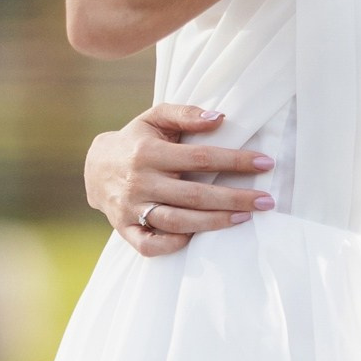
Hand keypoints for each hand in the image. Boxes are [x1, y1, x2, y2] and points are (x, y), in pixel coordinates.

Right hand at [84, 102, 273, 255]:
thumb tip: (219, 118)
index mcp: (147, 153)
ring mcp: (131, 208)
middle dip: (235, 198)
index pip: (200, 158)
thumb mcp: (154, 119)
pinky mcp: (125, 228)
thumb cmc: (136, 141)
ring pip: (179, 221)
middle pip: (195, 195)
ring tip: (245, 217)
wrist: (94, 167)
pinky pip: (150, 245)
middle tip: (267, 201)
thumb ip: (185, 115)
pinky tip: (198, 238)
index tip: (266, 163)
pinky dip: (174, 245)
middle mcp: (139, 182)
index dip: (236, 161)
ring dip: (215, 222)